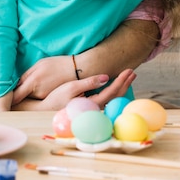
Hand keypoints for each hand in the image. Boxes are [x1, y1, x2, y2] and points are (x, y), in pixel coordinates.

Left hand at [12, 55, 71, 104]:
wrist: (76, 70)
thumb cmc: (56, 64)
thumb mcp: (39, 64)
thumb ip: (27, 75)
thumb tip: (16, 83)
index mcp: (33, 81)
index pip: (16, 95)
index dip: (8, 98)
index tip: (1, 99)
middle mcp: (37, 92)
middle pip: (22, 96)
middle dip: (18, 93)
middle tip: (12, 91)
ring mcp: (44, 97)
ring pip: (30, 96)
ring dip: (28, 92)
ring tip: (34, 84)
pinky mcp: (50, 99)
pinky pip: (38, 97)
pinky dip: (36, 93)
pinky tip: (42, 86)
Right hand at [13, 69, 135, 111]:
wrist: (46, 108)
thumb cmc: (57, 97)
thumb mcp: (71, 87)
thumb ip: (89, 82)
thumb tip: (105, 77)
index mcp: (93, 103)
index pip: (112, 92)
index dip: (121, 81)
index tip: (128, 71)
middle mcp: (96, 107)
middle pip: (116, 96)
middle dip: (125, 83)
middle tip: (132, 72)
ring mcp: (94, 108)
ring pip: (113, 99)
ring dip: (122, 87)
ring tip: (128, 77)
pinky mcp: (91, 106)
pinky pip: (108, 99)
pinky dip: (115, 91)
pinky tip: (117, 86)